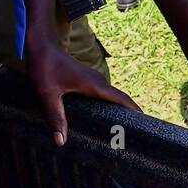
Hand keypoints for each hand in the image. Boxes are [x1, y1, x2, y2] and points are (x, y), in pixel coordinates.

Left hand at [25, 39, 140, 146]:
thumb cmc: (44, 67)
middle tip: (133, 134)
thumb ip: (56, 117)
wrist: (42, 46)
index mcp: (94, 85)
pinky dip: (108, 104)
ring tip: (121, 128)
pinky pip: (103, 93)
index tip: (146, 123)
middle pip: (120, 98)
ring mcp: (93, 79)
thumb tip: (61, 142)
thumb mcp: (47, 94)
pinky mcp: (87, 79)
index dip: (135, 110)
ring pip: (111, 96)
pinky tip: (102, 115)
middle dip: (129, 114)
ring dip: (119, 109)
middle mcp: (97, 81)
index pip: (121, 99)